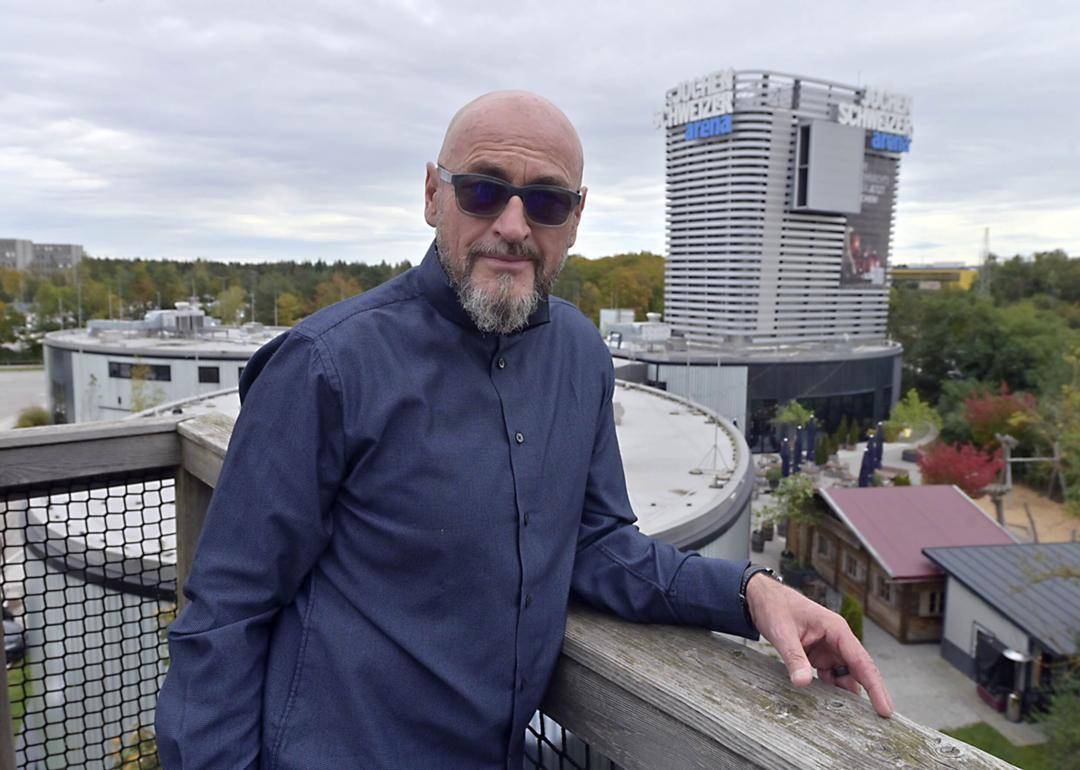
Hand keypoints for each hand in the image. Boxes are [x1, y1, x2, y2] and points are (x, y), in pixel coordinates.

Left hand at [745, 572, 892, 716]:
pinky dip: (831, 690)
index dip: (875, 686)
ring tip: (853, 719)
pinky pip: (830, 675)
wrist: (761, 597)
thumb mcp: (782, 633)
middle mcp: (837, 640)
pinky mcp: (817, 655)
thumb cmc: (775, 607)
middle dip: (870, 694)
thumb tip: (803, 683)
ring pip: (845, 675)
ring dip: (847, 694)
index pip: (861, 661)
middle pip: (858, 671)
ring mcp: (828, 648)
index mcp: (836, 629)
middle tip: (880, 721)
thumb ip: (794, 657)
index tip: (885, 709)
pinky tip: (831, 706)